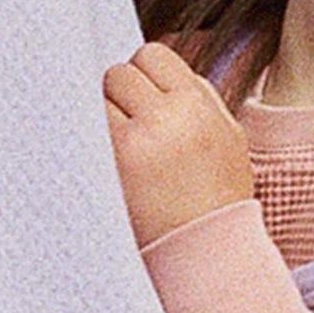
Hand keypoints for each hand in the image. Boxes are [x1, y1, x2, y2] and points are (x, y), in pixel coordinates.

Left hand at [103, 42, 255, 247]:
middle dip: (119, 94)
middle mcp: (171, 115)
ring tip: (119, 150)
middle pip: (120, 71)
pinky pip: (87, 130)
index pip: (152, 54)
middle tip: (127, 128)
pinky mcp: (115, 165)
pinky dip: (88, 141)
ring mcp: (141, 139)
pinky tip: (102, 163)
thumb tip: (152, 70)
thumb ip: (195, 98)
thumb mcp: (226, 136)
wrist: (210, 258)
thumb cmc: (216, 200)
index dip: (144, 75)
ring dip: (102, 116)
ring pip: (99, 97)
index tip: (143, 100)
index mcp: (199, 103)